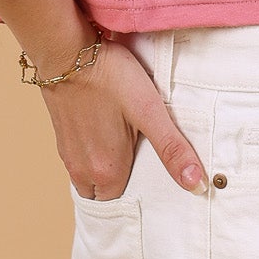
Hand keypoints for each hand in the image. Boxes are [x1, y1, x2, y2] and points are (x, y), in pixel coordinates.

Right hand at [41, 40, 206, 199]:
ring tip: (126, 155)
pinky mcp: (61, 136)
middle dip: (120, 189)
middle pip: (103, 195)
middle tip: (141, 171)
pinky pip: (79, 161)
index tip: (152, 189)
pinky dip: (93, 157)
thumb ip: (173, 150)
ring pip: (88, 179)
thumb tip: (198, 185)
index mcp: (106, 172)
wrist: (66, 52)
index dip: (138, 199)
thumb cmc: (109, 78)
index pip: (122, 206)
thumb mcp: (149, 112)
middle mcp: (82, 169)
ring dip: (105, 173)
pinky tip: (107, 136)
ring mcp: (68, 154)